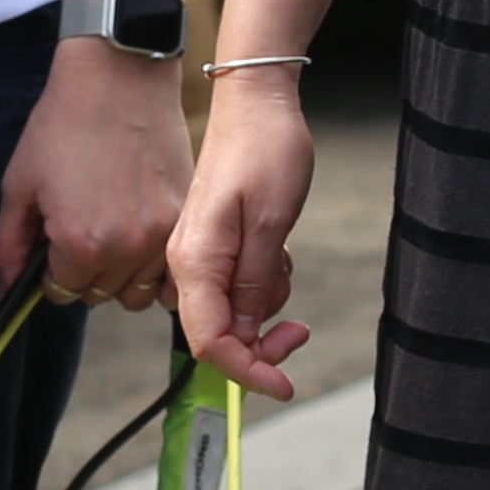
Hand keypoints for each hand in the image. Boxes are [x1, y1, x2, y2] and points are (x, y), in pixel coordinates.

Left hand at [0, 47, 186, 310]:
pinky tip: (141, 234)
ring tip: (113, 233)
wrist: (118, 78)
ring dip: (122, 274)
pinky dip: (154, 264)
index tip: (55, 249)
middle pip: (101, 295)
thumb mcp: (19, 186)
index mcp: (79, 245)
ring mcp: (161, 235)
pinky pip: (170, 270)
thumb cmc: (62, 125)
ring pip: (139, 290)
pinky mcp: (184, 217)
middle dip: (85, 274)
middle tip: (82, 232)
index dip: (52, 273)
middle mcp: (125, 249)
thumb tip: (7, 292)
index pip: (63, 293)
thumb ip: (9, 246)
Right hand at [166, 74, 321, 399]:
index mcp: (195, 261)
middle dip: (261, 343)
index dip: (246, 372)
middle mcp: (188, 264)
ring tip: (283, 258)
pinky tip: (276, 250)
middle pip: (218, 335)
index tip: (285, 385)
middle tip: (301, 329)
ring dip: (266, 307)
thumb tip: (245, 336)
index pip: (210, 342)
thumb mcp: (270, 222)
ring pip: (232, 314)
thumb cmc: (266, 151)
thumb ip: (253, 284)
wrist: (257, 103)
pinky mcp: (213, 248)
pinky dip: (262, 285)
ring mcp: (199, 256)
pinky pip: (237, 289)